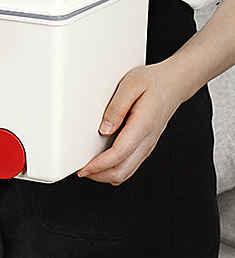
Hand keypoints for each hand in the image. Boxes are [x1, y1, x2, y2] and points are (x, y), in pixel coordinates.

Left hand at [76, 61, 188, 184]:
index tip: (84, 168)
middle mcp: (147, 140)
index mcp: (143, 125)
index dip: (99, 165)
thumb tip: (104, 130)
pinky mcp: (145, 147)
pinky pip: (128, 166)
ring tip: (89, 168)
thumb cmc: (154, 81)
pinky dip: (113, 169)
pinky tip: (101, 162)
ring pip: (125, 173)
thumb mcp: (131, 84)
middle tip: (81, 170)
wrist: (176, 83)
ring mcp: (147, 145)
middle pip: (122, 172)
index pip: (119, 154)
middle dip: (99, 176)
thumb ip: (116, 108)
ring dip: (105, 175)